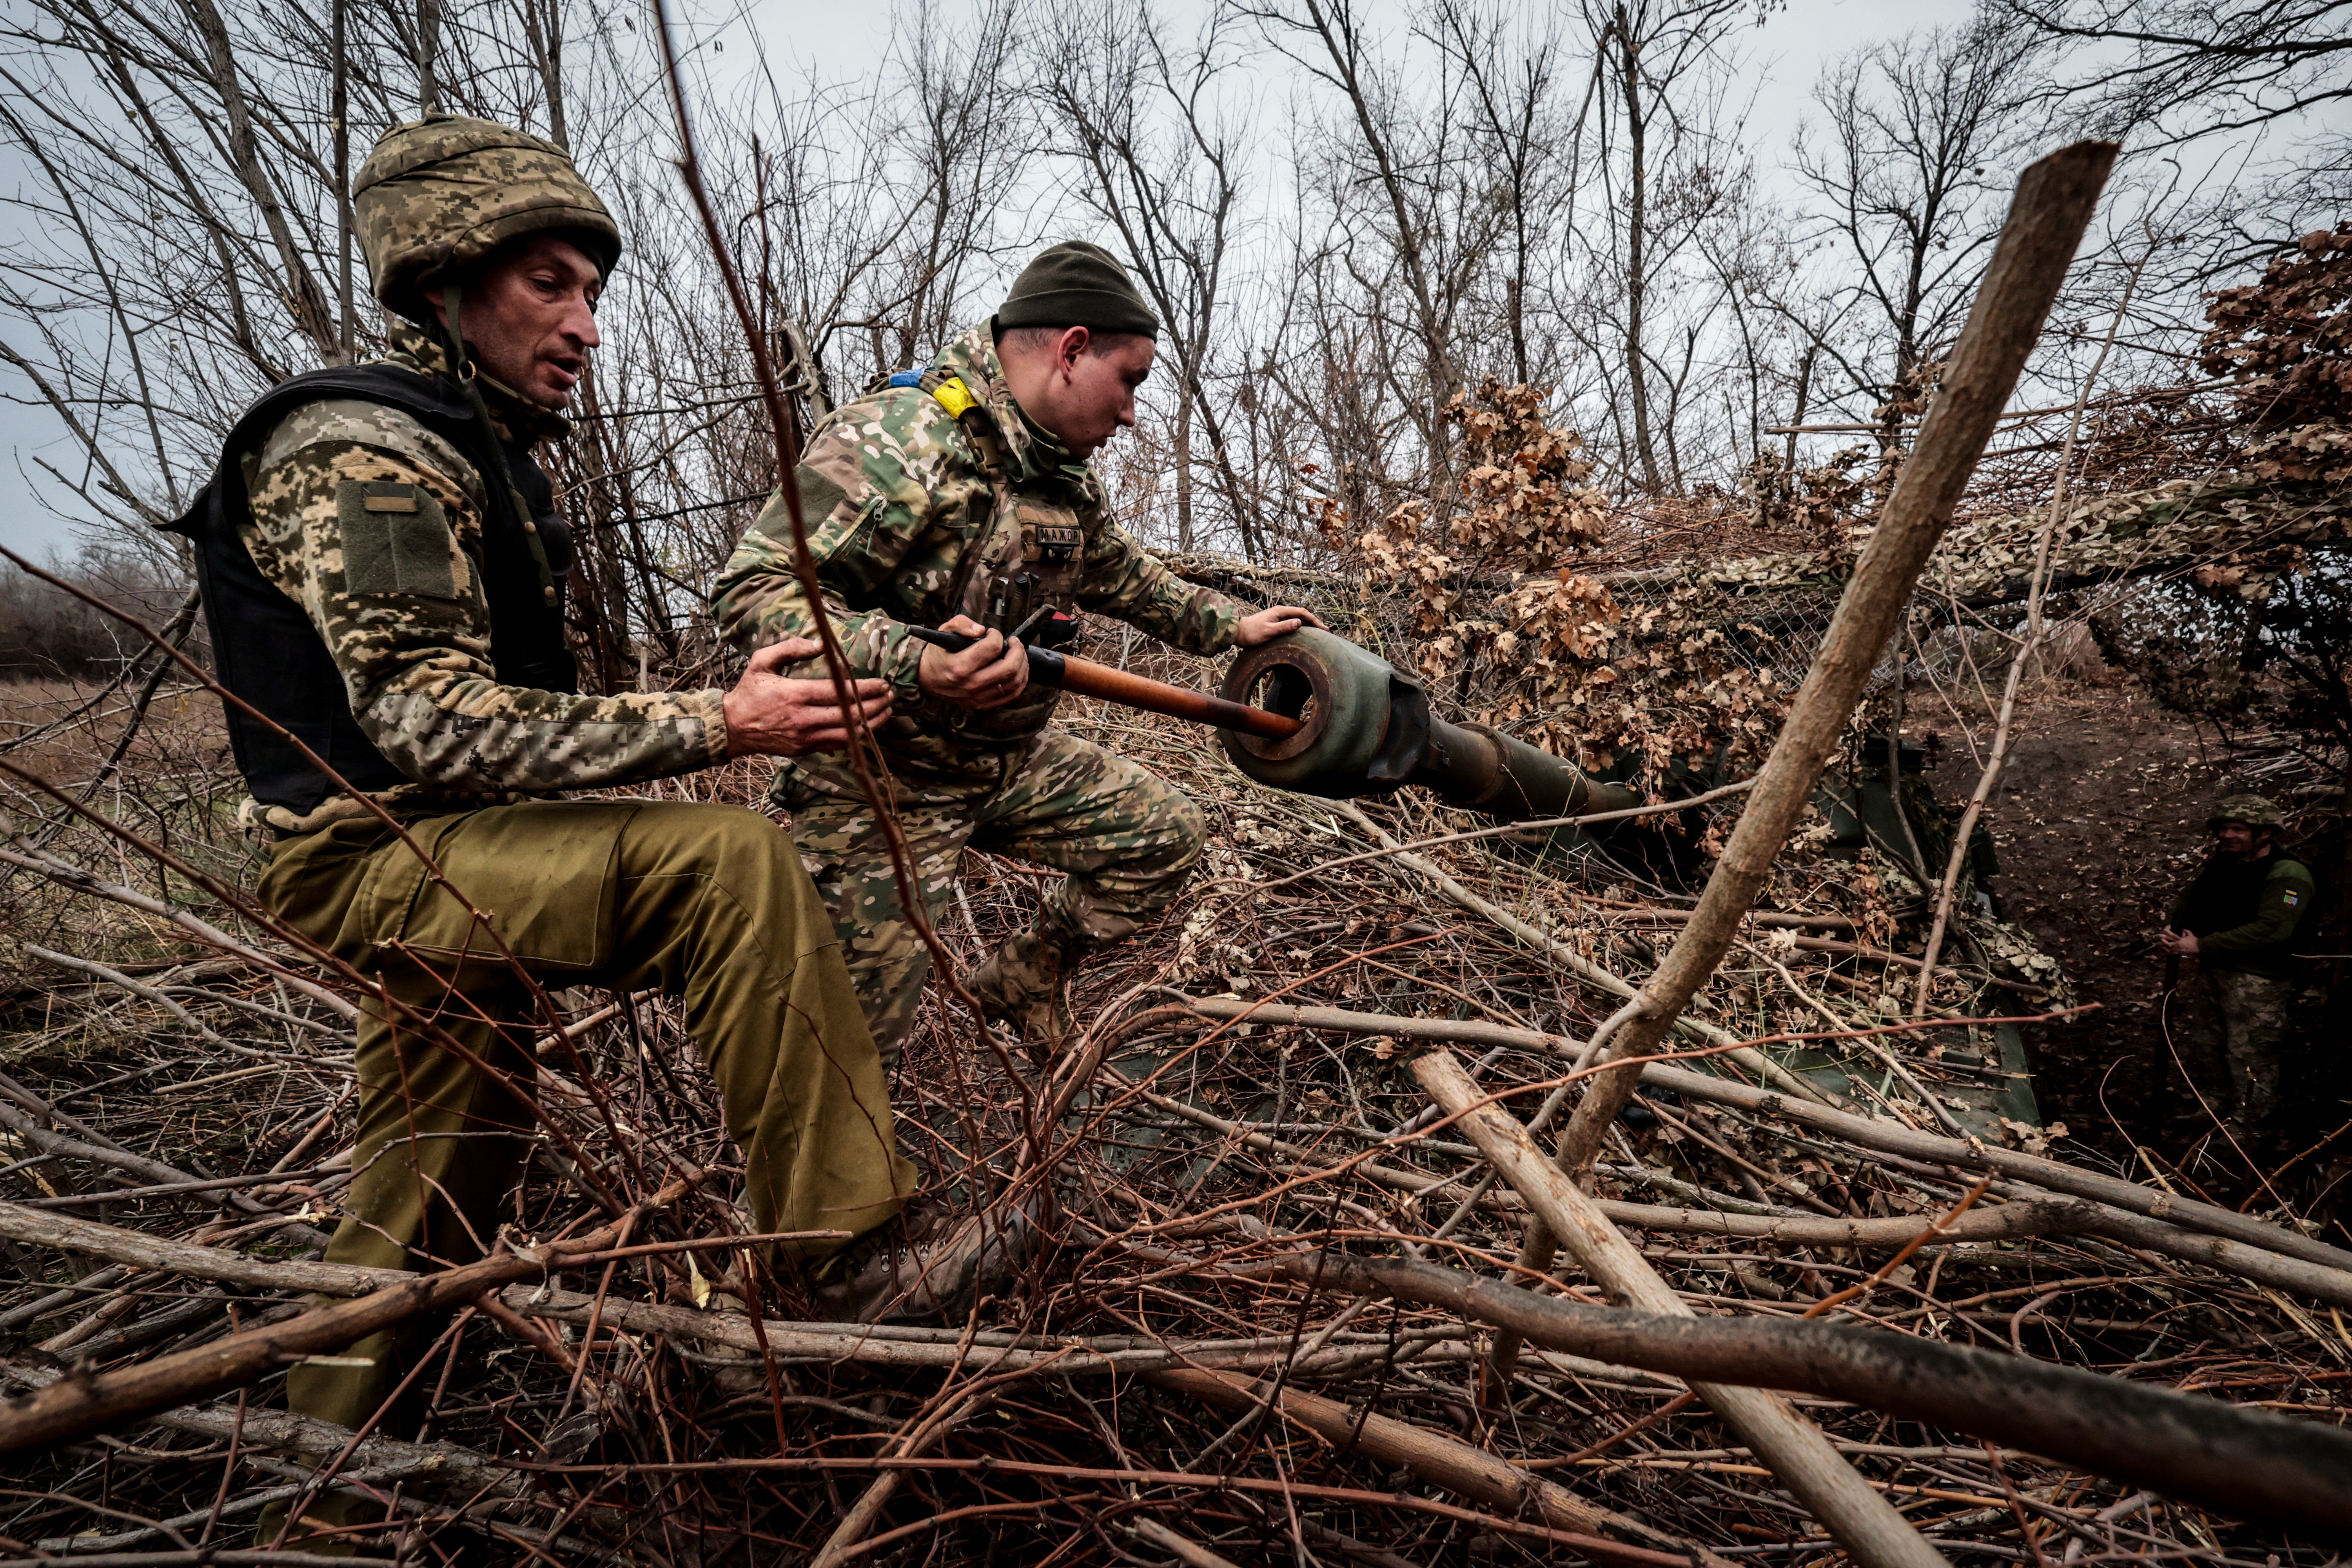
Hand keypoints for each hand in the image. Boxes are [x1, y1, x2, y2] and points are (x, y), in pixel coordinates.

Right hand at [723, 637, 891, 756]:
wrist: (732, 727)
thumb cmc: (749, 692)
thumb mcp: (761, 662)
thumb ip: (790, 649)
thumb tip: (819, 644)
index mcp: (794, 695)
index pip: (838, 693)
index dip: (864, 689)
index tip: (882, 684)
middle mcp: (803, 719)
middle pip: (849, 715)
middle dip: (875, 705)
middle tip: (891, 695)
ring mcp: (805, 737)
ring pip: (848, 734)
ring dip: (872, 723)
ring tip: (887, 711)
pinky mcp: (805, 749)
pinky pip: (837, 744)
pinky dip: (856, 736)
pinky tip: (868, 726)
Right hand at [917, 614, 1029, 709]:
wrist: (925, 679)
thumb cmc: (937, 655)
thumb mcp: (943, 633)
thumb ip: (961, 624)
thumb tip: (981, 629)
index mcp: (960, 666)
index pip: (992, 648)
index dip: (997, 635)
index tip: (993, 633)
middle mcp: (971, 684)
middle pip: (1009, 667)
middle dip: (1018, 650)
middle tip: (1013, 642)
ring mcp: (978, 697)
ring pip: (1014, 683)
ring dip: (1022, 665)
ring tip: (1018, 654)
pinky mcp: (983, 704)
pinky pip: (1011, 696)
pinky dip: (1020, 682)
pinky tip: (1018, 671)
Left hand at [1234, 604, 1327, 647]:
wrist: (1238, 632)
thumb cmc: (1252, 633)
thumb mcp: (1268, 631)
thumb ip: (1284, 627)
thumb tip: (1299, 623)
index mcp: (1280, 611)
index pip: (1302, 613)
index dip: (1314, 620)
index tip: (1323, 629)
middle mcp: (1280, 611)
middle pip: (1302, 614)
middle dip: (1314, 622)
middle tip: (1326, 631)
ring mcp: (1278, 616)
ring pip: (1297, 618)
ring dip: (1308, 624)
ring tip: (1319, 632)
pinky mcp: (1276, 622)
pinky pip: (1292, 622)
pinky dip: (1301, 626)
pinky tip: (1305, 633)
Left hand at [2158, 926, 2199, 955]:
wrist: (2199, 948)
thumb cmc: (2194, 941)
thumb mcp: (2190, 934)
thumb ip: (2185, 930)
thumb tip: (2182, 928)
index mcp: (2178, 941)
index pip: (2167, 941)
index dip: (2162, 940)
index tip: (2160, 938)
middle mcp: (2176, 946)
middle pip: (2165, 947)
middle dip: (2160, 945)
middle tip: (2156, 943)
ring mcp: (2177, 951)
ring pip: (2166, 951)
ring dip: (2162, 949)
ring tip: (2158, 948)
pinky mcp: (2178, 954)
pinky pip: (2170, 955)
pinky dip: (2166, 953)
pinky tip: (2163, 952)